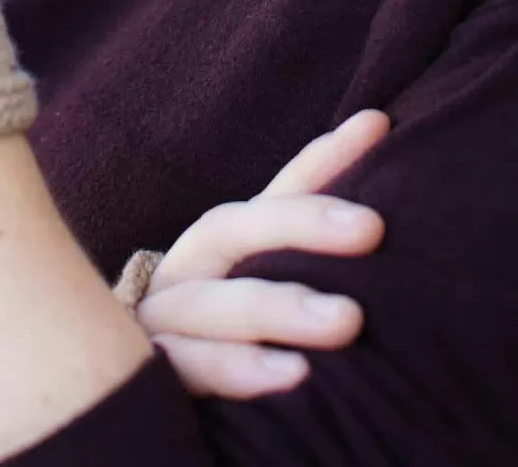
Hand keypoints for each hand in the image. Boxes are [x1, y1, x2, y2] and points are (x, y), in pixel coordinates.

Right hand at [134, 109, 390, 398]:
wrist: (133, 392)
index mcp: (220, 245)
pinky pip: (188, 367)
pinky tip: (293, 377)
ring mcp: (163, 321)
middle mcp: (186, 271)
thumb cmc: (227, 345)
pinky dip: (238, 370)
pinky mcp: (154, 373)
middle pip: (232, 229)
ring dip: (278, 308)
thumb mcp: (267, 288)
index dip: (324, 159)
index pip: (276, 191)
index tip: (377, 125)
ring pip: (210, 302)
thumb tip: (385, 176)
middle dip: (299, 223)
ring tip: (347, 320)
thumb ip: (315, 253)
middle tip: (371, 229)